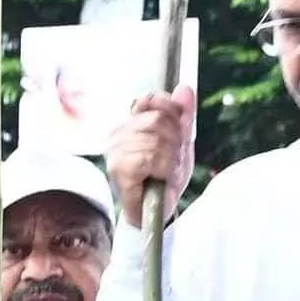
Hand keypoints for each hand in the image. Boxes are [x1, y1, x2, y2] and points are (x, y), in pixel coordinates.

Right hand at [104, 88, 195, 226]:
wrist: (155, 212)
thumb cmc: (164, 178)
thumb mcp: (180, 143)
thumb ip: (182, 115)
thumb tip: (184, 87)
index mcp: (129, 124)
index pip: (150, 100)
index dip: (171, 112)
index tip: (178, 134)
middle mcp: (117, 134)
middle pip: (158, 119)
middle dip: (176, 141)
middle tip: (173, 162)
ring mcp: (115, 151)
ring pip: (157, 140)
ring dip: (172, 160)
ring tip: (167, 174)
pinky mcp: (119, 169)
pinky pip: (152, 157)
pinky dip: (165, 169)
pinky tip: (160, 179)